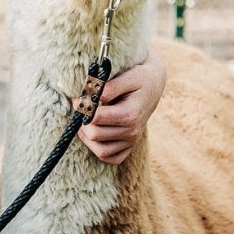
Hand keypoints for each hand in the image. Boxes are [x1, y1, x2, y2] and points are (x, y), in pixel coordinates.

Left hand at [78, 50, 166, 165]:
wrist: (154, 84)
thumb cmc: (140, 77)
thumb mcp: (130, 76)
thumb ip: (111, 86)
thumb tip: (94, 97)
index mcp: (130, 114)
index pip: (95, 118)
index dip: (82, 107)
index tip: (79, 97)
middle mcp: (132, 131)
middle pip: (94, 134)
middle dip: (81, 121)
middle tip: (79, 107)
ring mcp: (131, 141)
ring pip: (100, 150)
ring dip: (86, 136)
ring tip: (84, 120)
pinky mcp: (130, 146)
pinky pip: (109, 157)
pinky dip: (98, 149)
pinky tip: (95, 134)